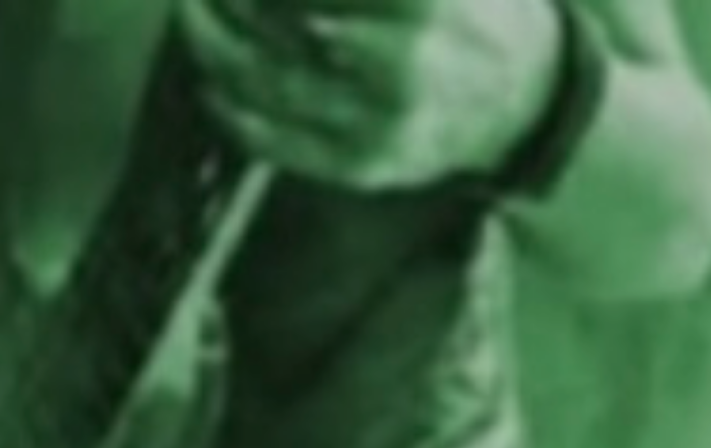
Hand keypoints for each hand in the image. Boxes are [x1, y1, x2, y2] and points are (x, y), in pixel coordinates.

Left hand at [179, 0, 563, 189]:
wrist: (518, 103)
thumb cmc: (468, 12)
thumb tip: (307, 7)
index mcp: (429, 9)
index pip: (321, 1)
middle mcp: (407, 69)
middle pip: (284, 25)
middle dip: (234, 0)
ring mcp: (380, 126)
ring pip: (267, 83)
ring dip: (212, 44)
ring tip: (192, 12)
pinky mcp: (359, 168)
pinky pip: (273, 141)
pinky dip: (229, 107)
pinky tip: (206, 79)